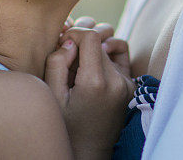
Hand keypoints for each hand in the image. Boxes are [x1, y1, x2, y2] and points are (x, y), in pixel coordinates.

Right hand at [46, 28, 134, 159]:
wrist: (88, 150)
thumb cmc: (66, 125)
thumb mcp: (52, 96)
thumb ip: (57, 63)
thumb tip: (70, 41)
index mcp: (96, 82)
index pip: (92, 36)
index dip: (74, 34)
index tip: (62, 46)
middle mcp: (117, 81)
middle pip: (100, 40)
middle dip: (81, 43)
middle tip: (67, 59)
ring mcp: (127, 83)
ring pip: (109, 45)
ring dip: (94, 48)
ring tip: (79, 64)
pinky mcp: (130, 85)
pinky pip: (121, 54)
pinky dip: (107, 51)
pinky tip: (94, 64)